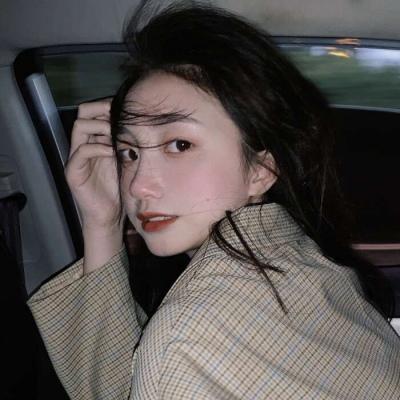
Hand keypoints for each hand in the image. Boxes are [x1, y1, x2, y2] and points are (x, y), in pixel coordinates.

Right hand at [65, 99, 122, 233]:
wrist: (109, 215)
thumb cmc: (118, 188)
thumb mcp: (125, 161)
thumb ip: (126, 144)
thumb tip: (142, 125)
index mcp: (95, 141)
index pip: (94, 112)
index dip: (107, 105)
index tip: (127, 105)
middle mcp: (83, 145)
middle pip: (84, 113)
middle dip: (102, 109)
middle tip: (120, 113)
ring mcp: (76, 158)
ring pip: (80, 127)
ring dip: (100, 125)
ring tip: (116, 131)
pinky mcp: (73, 172)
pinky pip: (81, 152)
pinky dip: (97, 148)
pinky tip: (111, 151)